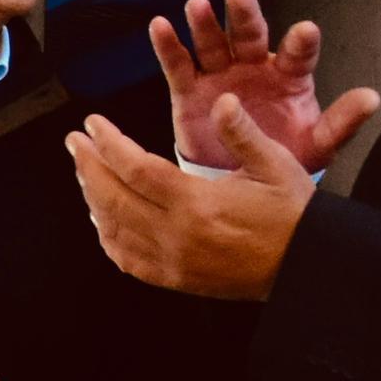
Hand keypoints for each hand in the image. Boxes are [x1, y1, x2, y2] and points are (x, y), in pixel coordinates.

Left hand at [67, 96, 330, 299]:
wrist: (306, 268)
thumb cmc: (294, 216)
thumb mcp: (275, 165)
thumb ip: (242, 133)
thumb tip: (223, 101)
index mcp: (198, 203)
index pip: (135, 169)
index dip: (108, 145)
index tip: (92, 125)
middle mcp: (177, 235)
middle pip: (113, 199)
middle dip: (87, 167)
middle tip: (75, 143)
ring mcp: (173, 261)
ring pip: (114, 229)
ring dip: (92, 198)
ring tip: (84, 171)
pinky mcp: (176, 279)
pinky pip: (128, 260)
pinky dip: (108, 237)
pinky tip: (102, 218)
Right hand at [151, 0, 379, 173]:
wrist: (241, 179)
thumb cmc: (281, 153)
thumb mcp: (316, 144)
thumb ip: (341, 122)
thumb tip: (372, 99)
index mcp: (288, 77)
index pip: (298, 55)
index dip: (301, 43)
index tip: (305, 32)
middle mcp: (254, 67)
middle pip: (249, 36)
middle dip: (244, 15)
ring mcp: (221, 74)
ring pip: (212, 43)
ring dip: (203, 24)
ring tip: (196, 6)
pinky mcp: (190, 89)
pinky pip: (178, 64)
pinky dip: (168, 45)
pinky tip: (161, 26)